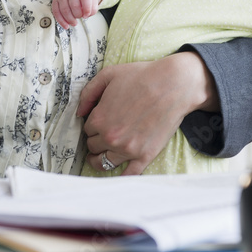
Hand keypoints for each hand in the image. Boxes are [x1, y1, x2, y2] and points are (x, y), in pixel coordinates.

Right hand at [52, 0, 103, 28]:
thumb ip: (92, 8)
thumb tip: (86, 15)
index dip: (87, 8)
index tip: (87, 15)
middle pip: (74, 5)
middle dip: (78, 15)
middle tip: (81, 17)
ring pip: (65, 10)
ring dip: (70, 19)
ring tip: (74, 22)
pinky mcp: (56, 0)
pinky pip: (56, 12)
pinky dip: (61, 21)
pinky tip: (66, 25)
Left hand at [77, 51, 216, 174]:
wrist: (173, 84)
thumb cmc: (142, 76)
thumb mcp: (108, 75)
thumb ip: (88, 93)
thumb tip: (79, 112)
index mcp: (99, 119)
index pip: (87, 129)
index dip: (93, 124)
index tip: (100, 121)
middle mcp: (110, 138)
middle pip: (93, 147)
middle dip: (96, 140)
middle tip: (104, 134)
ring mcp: (128, 149)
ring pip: (104, 163)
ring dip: (100, 160)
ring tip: (100, 157)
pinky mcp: (145, 156)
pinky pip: (128, 174)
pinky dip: (121, 176)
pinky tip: (118, 173)